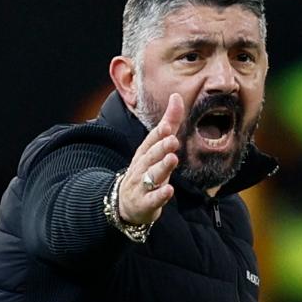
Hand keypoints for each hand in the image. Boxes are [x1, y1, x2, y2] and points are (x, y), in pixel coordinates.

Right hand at [118, 93, 182, 224]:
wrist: (125, 204)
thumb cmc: (145, 171)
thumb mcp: (156, 148)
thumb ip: (169, 124)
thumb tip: (177, 97)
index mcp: (145, 152)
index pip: (152, 140)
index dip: (160, 133)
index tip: (168, 125)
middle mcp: (142, 166)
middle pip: (151, 155)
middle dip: (161, 147)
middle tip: (172, 140)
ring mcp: (142, 185)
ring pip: (152, 175)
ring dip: (162, 167)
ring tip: (172, 159)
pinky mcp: (146, 203)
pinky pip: (153, 199)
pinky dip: (161, 195)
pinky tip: (169, 190)